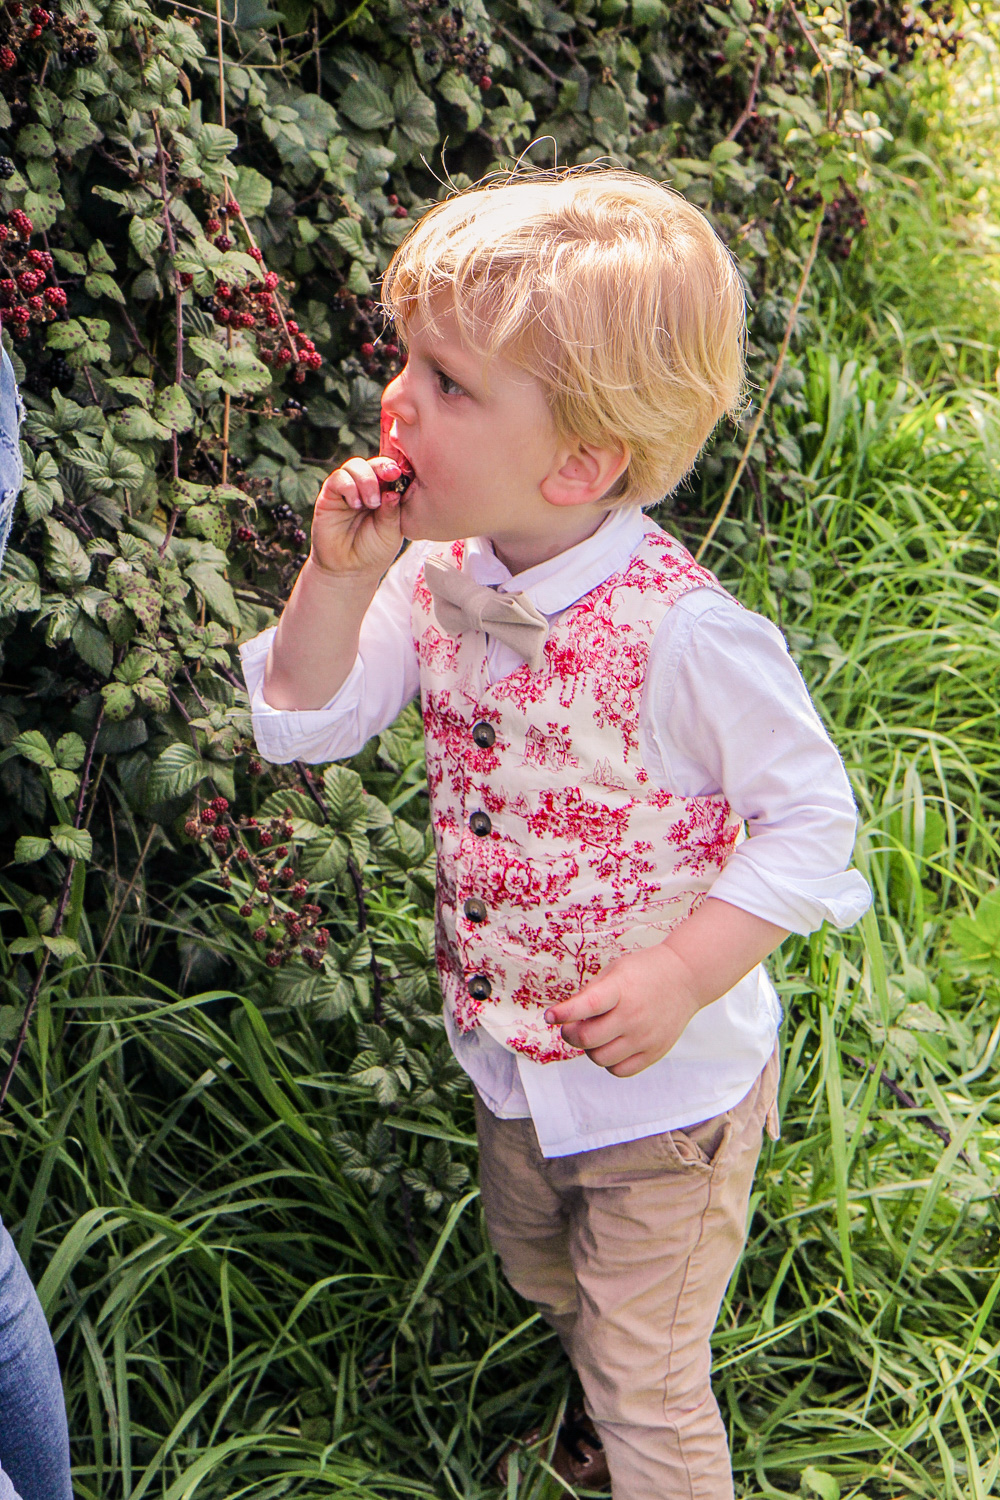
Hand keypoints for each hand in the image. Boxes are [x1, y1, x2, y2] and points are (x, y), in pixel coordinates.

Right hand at [309, 456, 406, 579]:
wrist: (349, 570)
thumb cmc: (374, 551)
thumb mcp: (391, 531)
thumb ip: (393, 510)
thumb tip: (393, 491)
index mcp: (386, 493)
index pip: (391, 470)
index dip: (396, 466)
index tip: (401, 473)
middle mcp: (367, 488)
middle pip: (373, 462)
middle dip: (383, 467)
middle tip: (391, 478)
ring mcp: (348, 490)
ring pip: (355, 465)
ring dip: (366, 479)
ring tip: (372, 503)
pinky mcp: (329, 496)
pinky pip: (338, 478)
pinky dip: (349, 486)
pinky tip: (356, 504)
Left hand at [544, 944, 701, 1078]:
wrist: (686, 978)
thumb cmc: (644, 972)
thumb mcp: (615, 970)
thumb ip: (590, 993)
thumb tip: (565, 1018)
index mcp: (621, 989)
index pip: (588, 1005)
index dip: (564, 1013)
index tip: (550, 1016)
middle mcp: (633, 1015)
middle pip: (588, 1039)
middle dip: (571, 1034)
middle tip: (572, 1027)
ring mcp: (645, 1037)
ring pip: (600, 1058)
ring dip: (590, 1049)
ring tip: (597, 1034)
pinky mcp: (654, 1052)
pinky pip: (619, 1070)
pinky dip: (609, 1062)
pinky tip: (612, 1045)